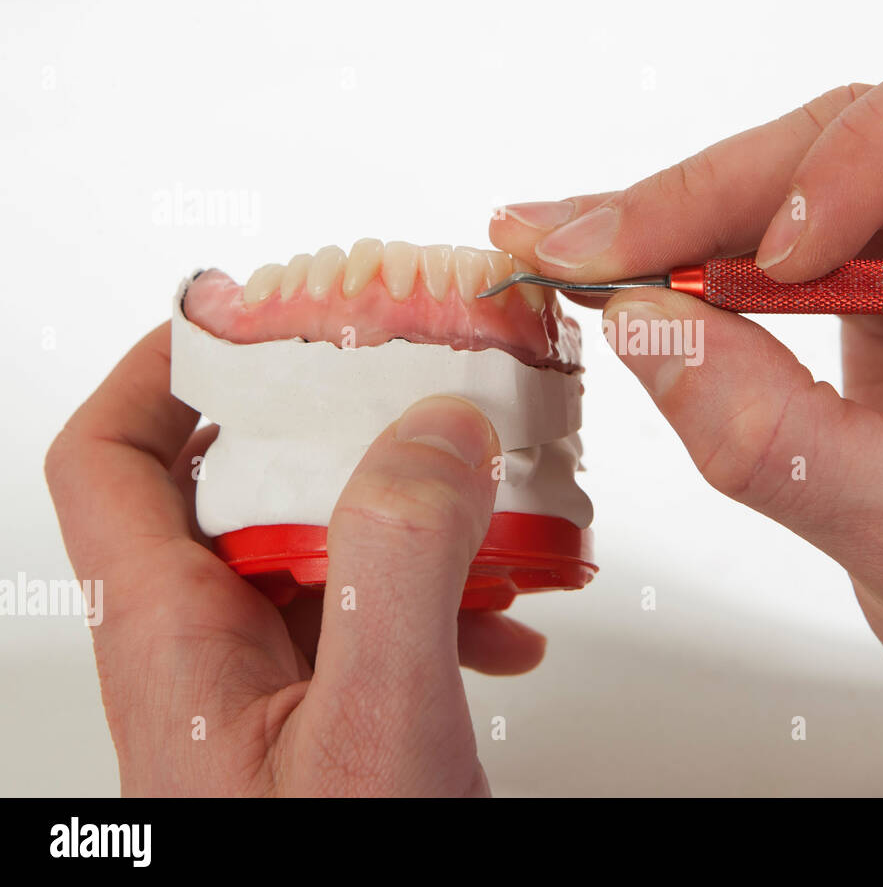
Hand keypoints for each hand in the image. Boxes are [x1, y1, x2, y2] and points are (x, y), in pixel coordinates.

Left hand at [45, 324, 543, 794]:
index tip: (257, 317)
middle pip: (238, 486)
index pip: (111, 460)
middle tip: (419, 393)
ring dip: (411, 520)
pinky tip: (505, 625)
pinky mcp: (321, 723)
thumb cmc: (331, 879)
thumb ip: (400, 564)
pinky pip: (367, 621)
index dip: (167, 369)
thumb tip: (438, 429)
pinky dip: (440, 603)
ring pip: (318, 550)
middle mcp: (204, 655)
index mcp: (172, 639)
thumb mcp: (376, 719)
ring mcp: (265, 691)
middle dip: (338, 431)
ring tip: (496, 517)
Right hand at [490, 12, 882, 795]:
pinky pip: (788, 228)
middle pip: (869, 125)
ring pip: (809, 167)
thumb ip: (777, 438)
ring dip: (686, 215)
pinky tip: (621, 268)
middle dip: (721, 193)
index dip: (870, 149)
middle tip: (589, 247)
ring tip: (573, 254)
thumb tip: (645, 326)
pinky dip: (699, 253)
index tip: (778, 259)